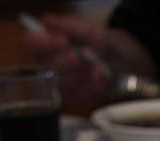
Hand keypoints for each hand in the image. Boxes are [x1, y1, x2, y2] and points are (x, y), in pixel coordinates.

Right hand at [24, 14, 156, 108]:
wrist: (127, 65)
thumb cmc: (105, 45)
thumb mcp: (92, 31)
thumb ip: (71, 27)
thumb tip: (48, 22)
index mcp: (49, 42)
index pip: (32, 42)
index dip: (43, 42)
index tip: (63, 41)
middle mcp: (50, 65)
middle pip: (46, 67)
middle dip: (66, 63)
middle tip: (82, 57)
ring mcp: (62, 84)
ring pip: (61, 85)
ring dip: (81, 77)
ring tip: (98, 68)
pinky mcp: (76, 99)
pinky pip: (78, 97)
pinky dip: (92, 88)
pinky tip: (102, 79)